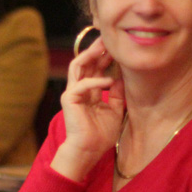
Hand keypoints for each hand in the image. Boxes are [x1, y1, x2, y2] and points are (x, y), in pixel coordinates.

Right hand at [50, 37, 124, 180]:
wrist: (89, 150)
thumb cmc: (100, 135)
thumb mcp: (115, 110)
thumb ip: (117, 94)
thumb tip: (122, 78)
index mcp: (88, 92)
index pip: (94, 68)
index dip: (104, 57)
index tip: (116, 48)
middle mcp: (78, 89)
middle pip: (85, 63)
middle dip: (96, 51)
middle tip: (109, 40)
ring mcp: (72, 93)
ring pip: (77, 66)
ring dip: (90, 56)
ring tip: (103, 48)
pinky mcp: (69, 99)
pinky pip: (82, 85)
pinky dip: (95, 81)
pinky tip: (108, 81)